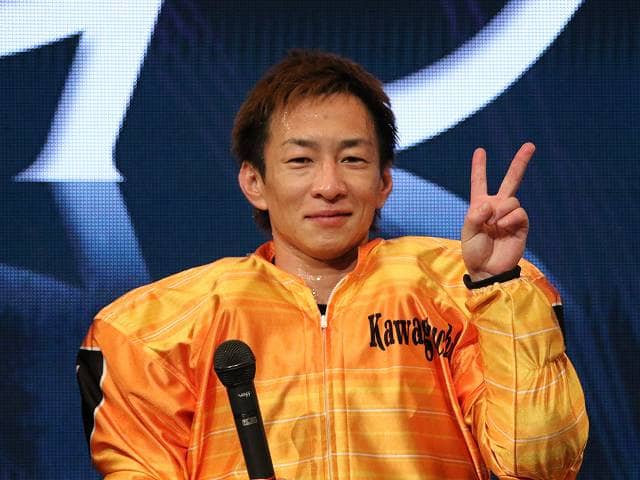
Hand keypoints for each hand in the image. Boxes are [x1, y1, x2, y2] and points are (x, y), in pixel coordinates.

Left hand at [461, 143, 533, 281]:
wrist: (488, 270)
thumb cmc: (474, 252)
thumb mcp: (467, 233)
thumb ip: (474, 216)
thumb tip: (491, 203)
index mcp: (479, 206)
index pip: (479, 182)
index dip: (479, 167)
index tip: (480, 151)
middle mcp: (496, 207)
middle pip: (511, 180)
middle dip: (520, 162)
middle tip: (530, 145)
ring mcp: (510, 216)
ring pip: (512, 200)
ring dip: (502, 211)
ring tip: (494, 226)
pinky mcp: (521, 226)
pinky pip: (520, 212)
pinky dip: (510, 218)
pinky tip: (503, 227)